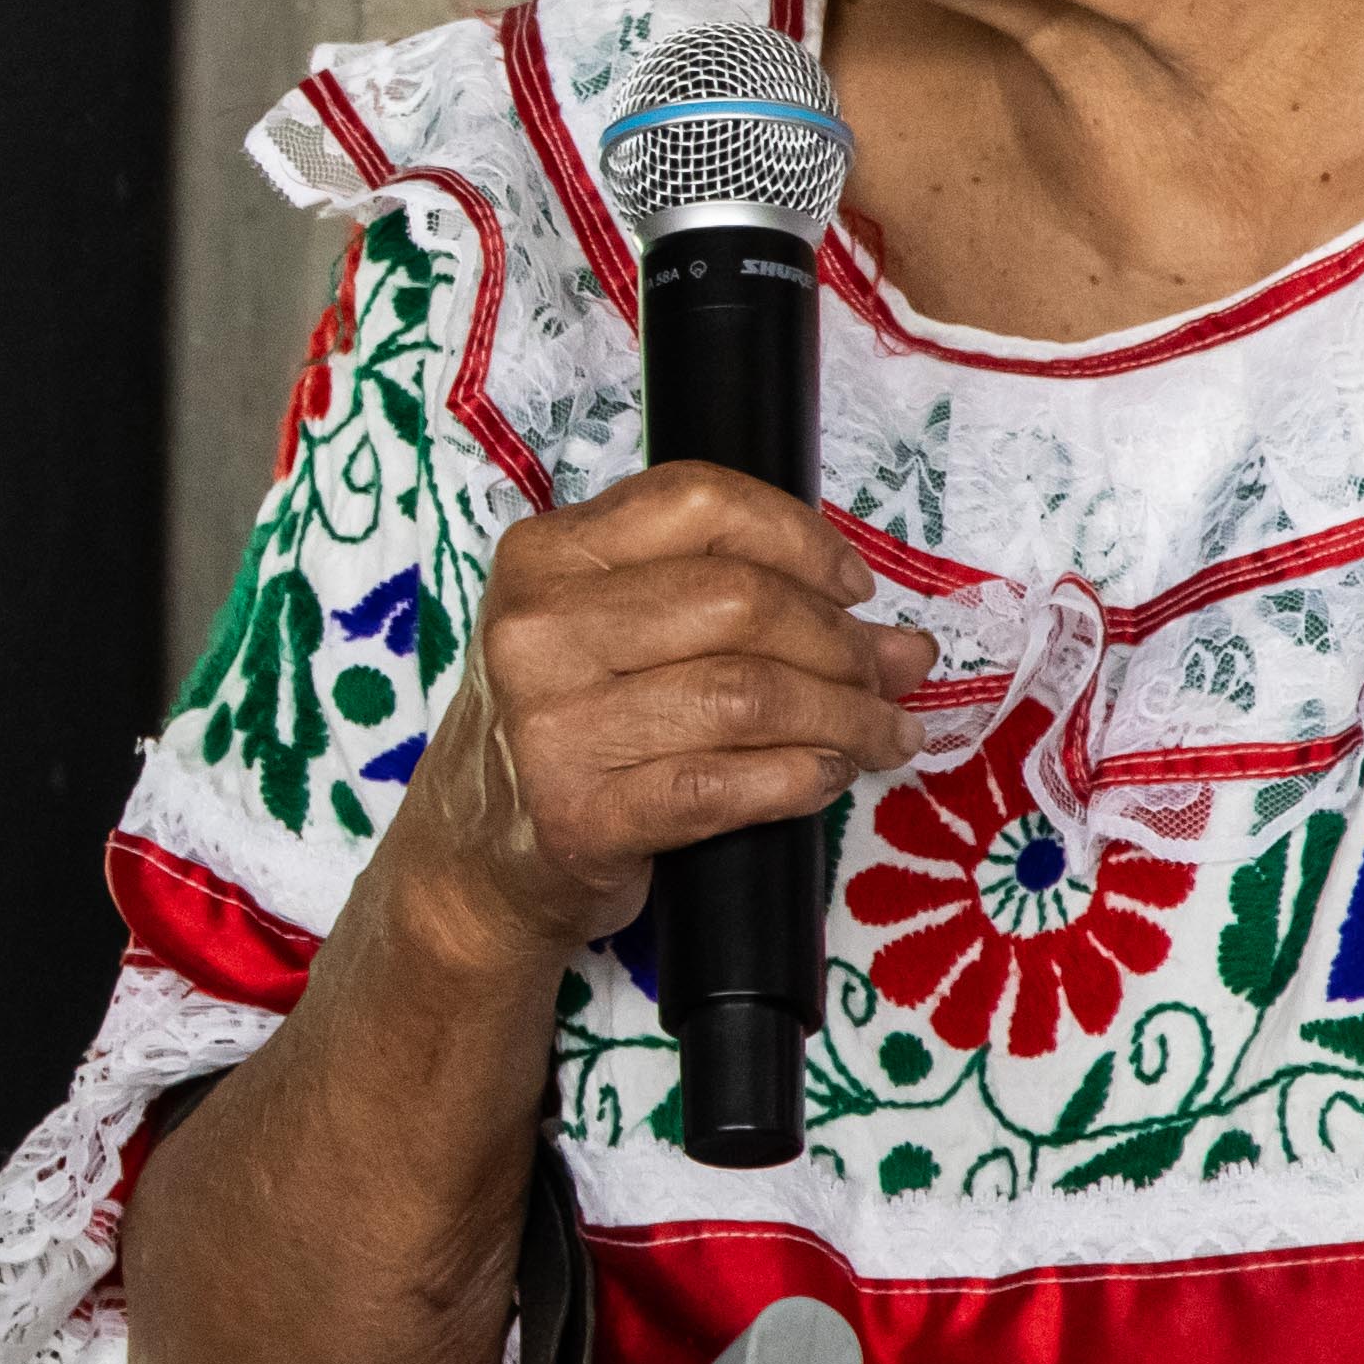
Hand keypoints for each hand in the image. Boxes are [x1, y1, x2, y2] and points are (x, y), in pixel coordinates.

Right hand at [395, 466, 924, 967]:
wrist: (472, 860)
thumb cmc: (562, 729)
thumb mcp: (597, 630)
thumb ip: (712, 601)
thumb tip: (890, 634)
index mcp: (545, 556)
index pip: (697, 502)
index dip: (801, 537)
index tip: (853, 586)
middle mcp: (538, 629)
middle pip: (738, 601)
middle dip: (842, 640)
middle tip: (891, 674)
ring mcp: (553, 725)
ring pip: (747, 695)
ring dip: (845, 716)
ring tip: (884, 734)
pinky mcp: (582, 817)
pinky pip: (726, 785)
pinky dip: (800, 778)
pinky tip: (827, 776)